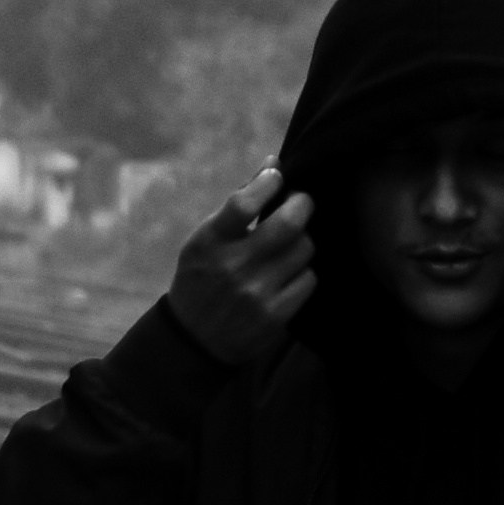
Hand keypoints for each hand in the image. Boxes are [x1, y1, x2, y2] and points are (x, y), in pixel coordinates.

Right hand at [166, 164, 316, 365]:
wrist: (195, 340)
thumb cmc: (203, 278)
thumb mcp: (206, 239)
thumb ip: (239, 204)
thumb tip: (273, 165)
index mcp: (210, 242)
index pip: (245, 203)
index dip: (269, 182)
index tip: (278, 176)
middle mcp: (233, 268)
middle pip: (288, 224)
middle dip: (303, 205)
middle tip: (301, 203)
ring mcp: (256, 294)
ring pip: (304, 250)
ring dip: (302, 241)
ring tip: (290, 244)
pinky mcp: (275, 317)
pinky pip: (308, 280)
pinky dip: (303, 272)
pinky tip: (290, 274)